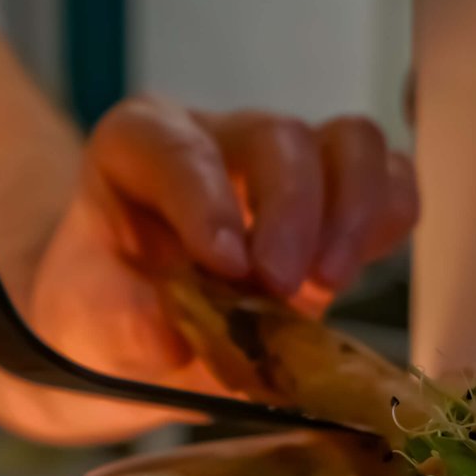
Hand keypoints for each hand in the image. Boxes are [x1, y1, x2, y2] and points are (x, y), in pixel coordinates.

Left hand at [28, 98, 418, 379]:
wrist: (130, 335)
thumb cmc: (103, 311)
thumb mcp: (86, 322)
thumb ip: (120, 322)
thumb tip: (171, 338)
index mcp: (141, 146)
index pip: (178, 148)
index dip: (207, 200)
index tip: (223, 265)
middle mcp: (220, 139)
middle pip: (279, 137)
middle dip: (288, 210)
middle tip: (280, 286)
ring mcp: (286, 166)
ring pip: (349, 143)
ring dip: (353, 211)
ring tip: (328, 283)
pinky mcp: (336, 202)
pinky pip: (388, 183)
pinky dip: (388, 220)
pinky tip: (359, 269)